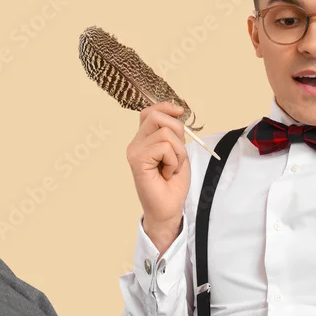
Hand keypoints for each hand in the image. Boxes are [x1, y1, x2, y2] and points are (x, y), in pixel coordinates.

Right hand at [126, 102, 190, 236]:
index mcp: (144, 139)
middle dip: (177, 131)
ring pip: (165, 132)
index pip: (149, 111)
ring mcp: (134, 151)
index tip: (181, 111)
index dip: (166, 107)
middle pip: (156, 116)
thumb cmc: (172, 183)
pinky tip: (167, 174)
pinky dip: (173, 161)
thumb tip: (177, 110)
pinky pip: (164, 147)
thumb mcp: (178, 152)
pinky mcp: (137, 160)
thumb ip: (174, 133)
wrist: (168, 208)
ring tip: (172, 167)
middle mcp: (136, 143)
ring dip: (178, 152)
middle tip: (178, 154)